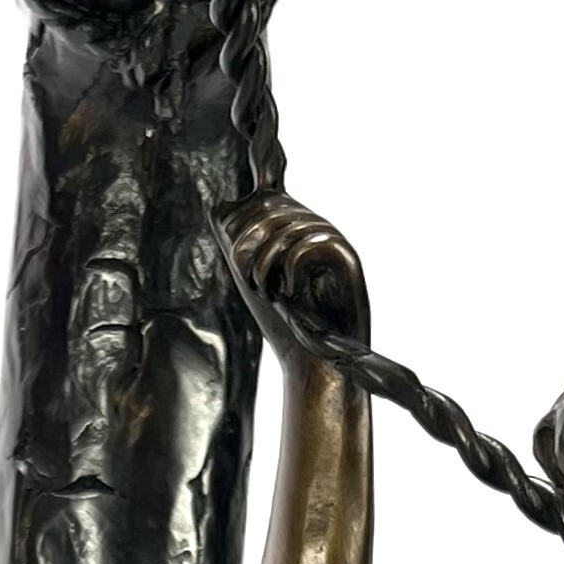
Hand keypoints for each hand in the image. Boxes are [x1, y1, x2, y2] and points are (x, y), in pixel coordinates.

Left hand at [224, 190, 370, 353]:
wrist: (314, 363)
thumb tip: (219, 210)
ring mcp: (330, 237)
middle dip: (250, 251)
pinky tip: (292, 293)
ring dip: (266, 266)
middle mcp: (312, 226)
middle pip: (269, 209)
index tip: (246, 275)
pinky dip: (290, 272)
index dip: (242, 234)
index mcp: (293, 228)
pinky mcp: (344, 256)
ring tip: (272, 295)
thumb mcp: (253, 280)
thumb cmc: (285, 325)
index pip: (261, 201)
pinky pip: (307, 245)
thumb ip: (240, 246)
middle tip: (258, 288)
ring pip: (285, 228)